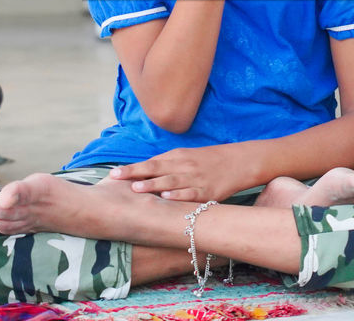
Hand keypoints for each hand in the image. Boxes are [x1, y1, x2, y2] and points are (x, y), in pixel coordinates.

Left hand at [107, 145, 244, 202]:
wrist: (240, 161)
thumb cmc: (210, 160)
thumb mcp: (187, 157)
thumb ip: (166, 165)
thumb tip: (142, 174)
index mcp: (177, 157)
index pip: (150, 163)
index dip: (131, 168)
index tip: (112, 173)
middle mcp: (184, 166)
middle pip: (156, 170)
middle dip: (135, 174)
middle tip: (116, 178)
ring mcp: (195, 178)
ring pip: (170, 181)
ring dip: (153, 184)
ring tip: (136, 188)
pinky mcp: (208, 191)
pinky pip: (191, 194)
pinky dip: (179, 195)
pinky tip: (167, 198)